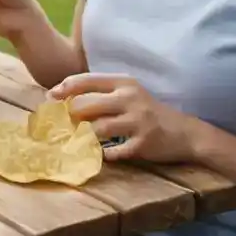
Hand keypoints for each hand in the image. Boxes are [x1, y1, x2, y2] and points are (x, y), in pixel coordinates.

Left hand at [48, 73, 200, 163]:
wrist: (185, 132)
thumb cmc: (148, 111)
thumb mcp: (129, 93)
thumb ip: (102, 92)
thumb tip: (65, 97)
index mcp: (124, 83)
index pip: (86, 80)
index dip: (64, 89)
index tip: (50, 98)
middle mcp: (130, 99)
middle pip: (87, 105)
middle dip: (69, 115)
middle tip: (60, 124)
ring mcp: (137, 121)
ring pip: (98, 129)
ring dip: (83, 136)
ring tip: (75, 139)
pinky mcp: (143, 143)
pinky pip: (114, 152)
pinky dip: (103, 154)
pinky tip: (100, 154)